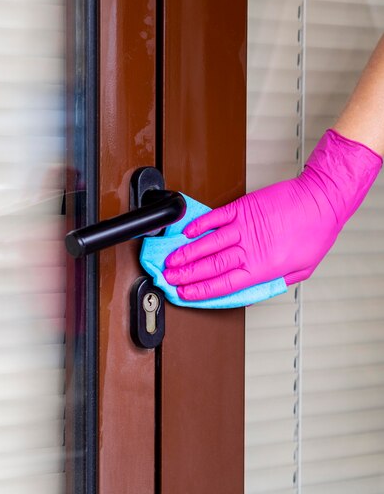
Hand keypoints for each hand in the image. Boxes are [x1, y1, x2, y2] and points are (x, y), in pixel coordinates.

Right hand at [163, 129, 381, 300]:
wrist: (322, 200)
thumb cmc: (316, 233)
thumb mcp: (302, 270)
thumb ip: (275, 282)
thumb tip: (253, 291)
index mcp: (263, 268)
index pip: (224, 284)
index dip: (200, 290)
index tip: (185, 293)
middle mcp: (250, 249)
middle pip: (211, 265)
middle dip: (187, 274)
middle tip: (170, 277)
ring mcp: (245, 227)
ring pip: (209, 244)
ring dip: (188, 253)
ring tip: (172, 260)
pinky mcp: (244, 208)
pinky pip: (216, 218)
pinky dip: (200, 224)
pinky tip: (188, 232)